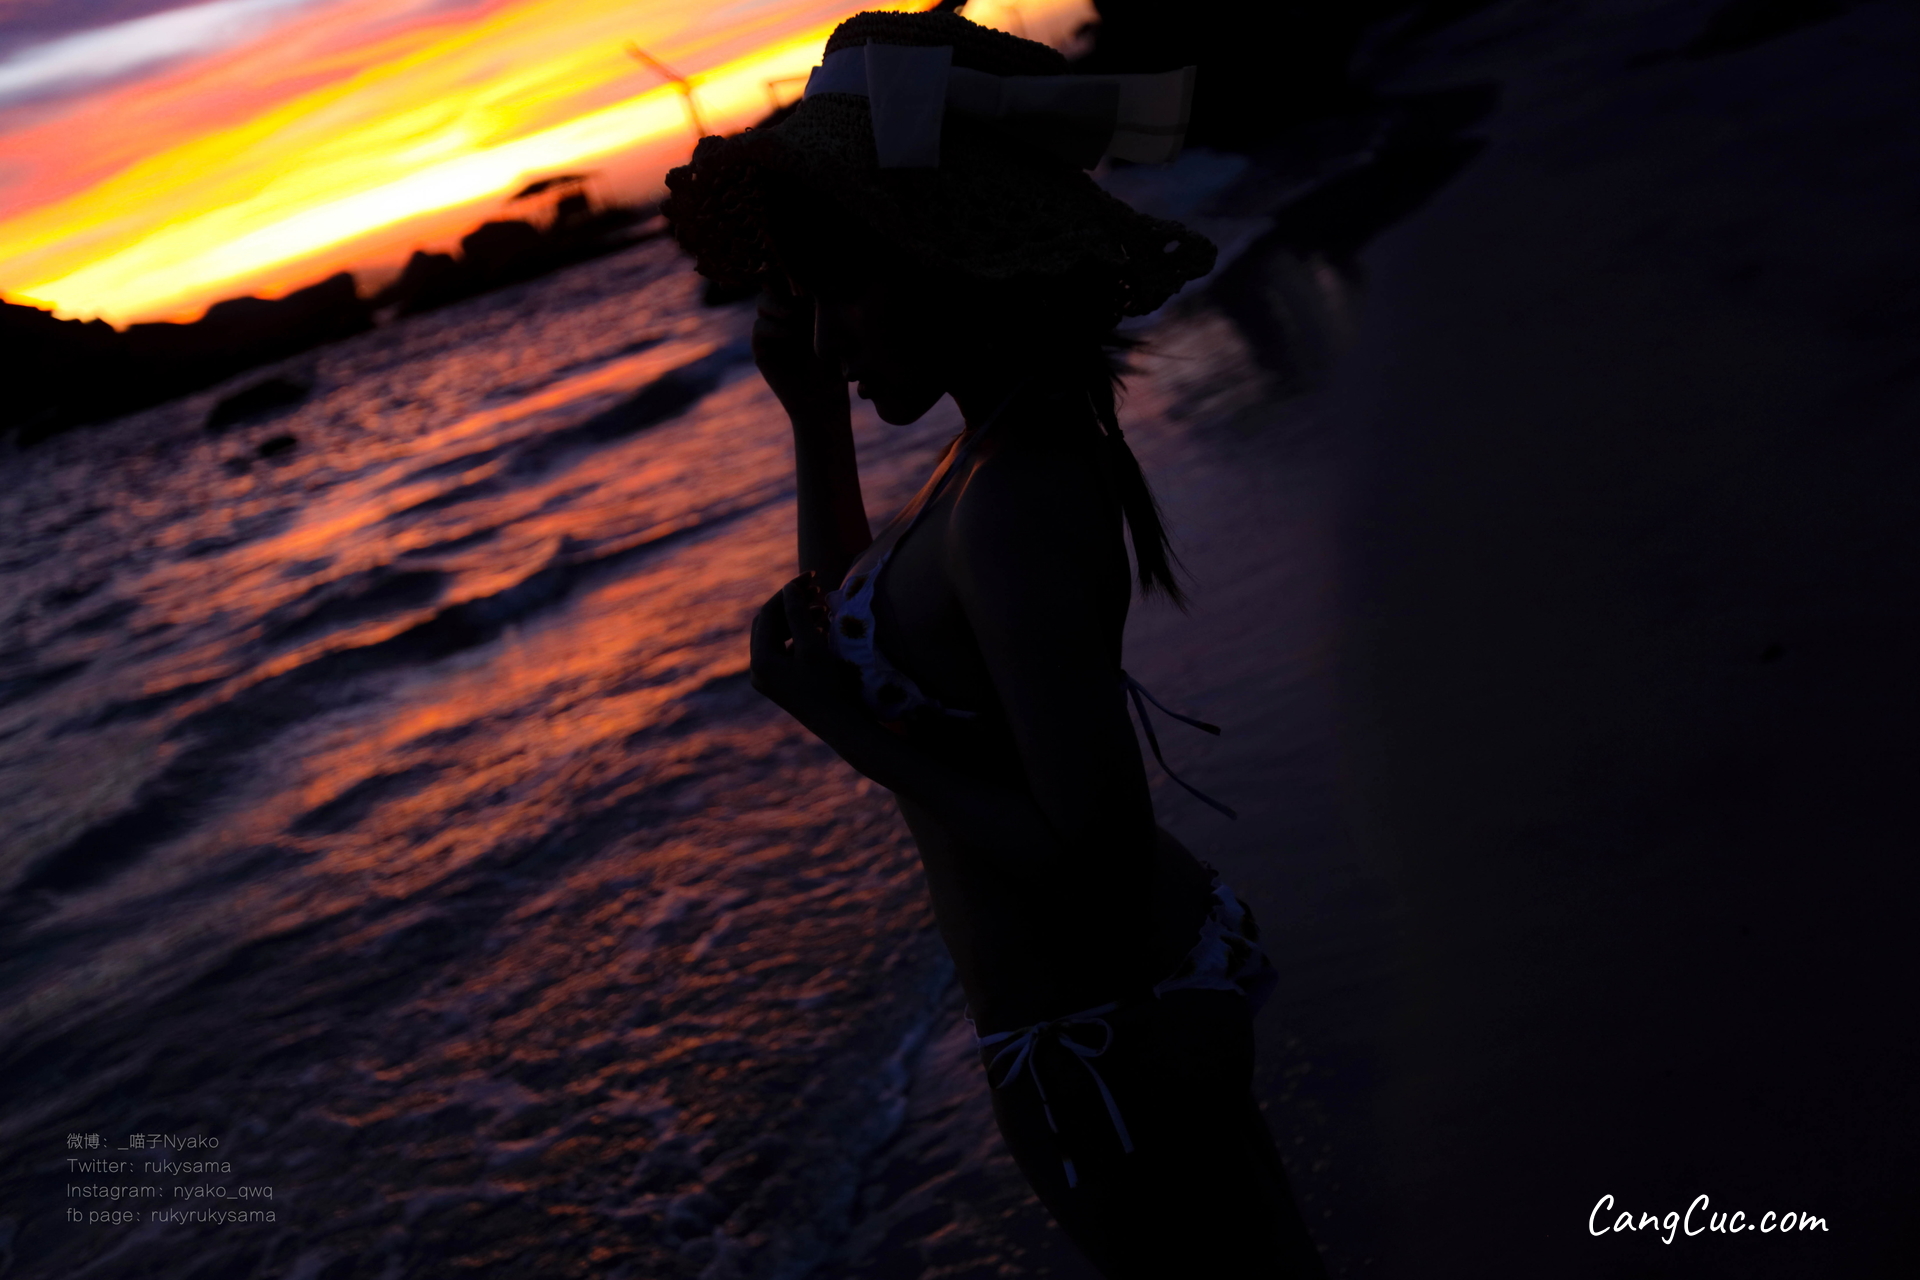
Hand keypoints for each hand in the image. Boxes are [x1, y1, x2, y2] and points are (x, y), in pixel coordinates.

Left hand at [749, 571, 859, 734]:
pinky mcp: (780, 681)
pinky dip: (799, 634)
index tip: (811, 578)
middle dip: (790, 604)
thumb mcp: (813, 647)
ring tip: (822, 607)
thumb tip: (789, 587)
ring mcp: (767, 676)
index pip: (768, 614)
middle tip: (815, 589)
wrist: (838, 724)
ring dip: (796, 618)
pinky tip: (821, 626)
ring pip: (777, 635)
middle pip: (768, 623)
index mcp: (760, 660)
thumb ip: (798, 615)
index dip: (788, 592)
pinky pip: (784, 649)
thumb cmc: (827, 686)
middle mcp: (757, 668)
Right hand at [752, 275, 844, 413]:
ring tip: (794, 314)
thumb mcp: (835, 333)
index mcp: (802, 305)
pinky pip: (759, 328)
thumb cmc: (837, 367)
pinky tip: (790, 332)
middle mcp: (784, 315)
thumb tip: (821, 274)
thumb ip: (824, 306)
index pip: (792, 277)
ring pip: (763, 302)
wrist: (824, 402)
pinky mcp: (762, 349)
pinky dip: (773, 327)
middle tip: (799, 292)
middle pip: (772, 282)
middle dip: (782, 281)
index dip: (793, 269)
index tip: (804, 266)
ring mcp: (771, 331)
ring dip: (778, 305)